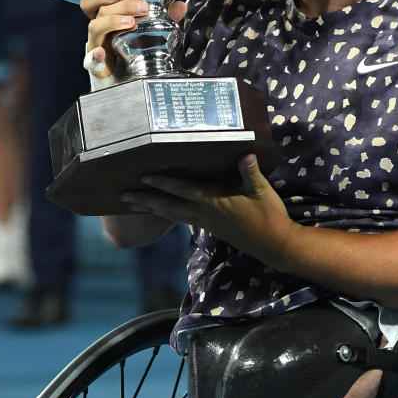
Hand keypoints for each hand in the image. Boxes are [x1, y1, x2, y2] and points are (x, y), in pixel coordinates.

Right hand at [80, 0, 185, 78]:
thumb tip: (180, 6)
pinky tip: (101, 52)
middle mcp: (98, 20)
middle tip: (143, 5)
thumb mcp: (145, 23)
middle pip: (100, 6)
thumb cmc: (129, 40)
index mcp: (107, 7)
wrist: (117, 69)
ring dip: (112, 21)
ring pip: (95, 25)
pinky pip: (91, 56)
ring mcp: (95, 39)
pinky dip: (96, 55)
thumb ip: (161, 14)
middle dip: (122, 3)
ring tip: (130, 22)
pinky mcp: (95, 59)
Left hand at [121, 153, 292, 262]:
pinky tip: (162, 212)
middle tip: (123, 196)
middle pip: (168, 207)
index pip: (183, 190)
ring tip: (133, 204)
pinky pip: (182, 219)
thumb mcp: (262, 191)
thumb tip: (244, 153)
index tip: (143, 177)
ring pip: (172, 215)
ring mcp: (206, 223)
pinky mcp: (211, 228)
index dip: (163, 183)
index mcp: (214, 202)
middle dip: (145, 200)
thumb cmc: (269, 216)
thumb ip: (250, 172)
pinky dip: (168, 214)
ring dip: (152, 209)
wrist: (274, 245)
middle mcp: (204, 214)